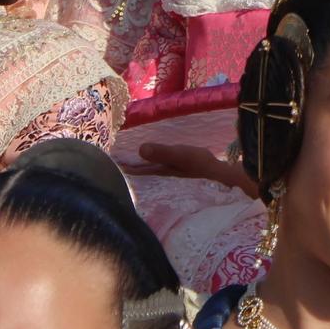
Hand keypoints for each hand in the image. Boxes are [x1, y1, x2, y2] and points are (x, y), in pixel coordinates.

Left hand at [123, 142, 258, 196]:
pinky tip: (150, 167)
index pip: (135, 171)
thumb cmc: (201, 165)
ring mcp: (170, 177)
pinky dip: (149, 169)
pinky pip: (157, 172)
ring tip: (124, 166)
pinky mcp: (177, 175)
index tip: (106, 164)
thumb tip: (140, 149)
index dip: (121, 168)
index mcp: (159, 172)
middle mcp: (161, 177)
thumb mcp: (181, 155)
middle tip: (110, 164)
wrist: (223, 179)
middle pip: (138, 174)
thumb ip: (162, 152)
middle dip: (126, 170)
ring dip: (137, 170)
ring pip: (147, 174)